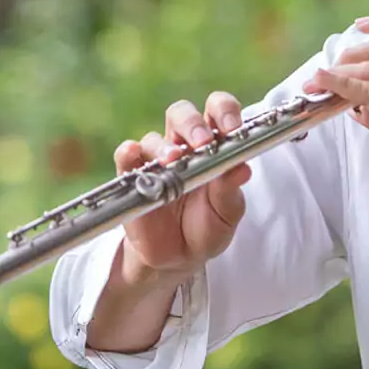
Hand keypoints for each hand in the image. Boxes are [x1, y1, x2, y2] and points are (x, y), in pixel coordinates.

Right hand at [113, 93, 252, 283]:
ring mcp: (156, 160)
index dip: (225, 111)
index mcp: (215, 145)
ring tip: (173, 161)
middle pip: (183, 114)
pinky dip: (127, 152)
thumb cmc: (207, 228)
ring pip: (154, 137)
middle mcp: (184, 145)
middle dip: (193, 123)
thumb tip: (243, 169)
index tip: (233, 128)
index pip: (219, 111)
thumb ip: (230, 191)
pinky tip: (132, 154)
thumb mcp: (226, 215)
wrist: (178, 258)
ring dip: (164, 146)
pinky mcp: (132, 177)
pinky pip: (125, 157)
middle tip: (202, 142)